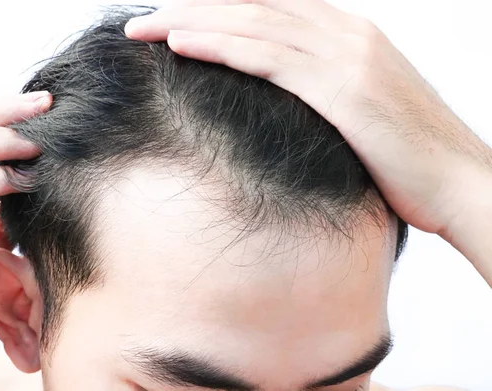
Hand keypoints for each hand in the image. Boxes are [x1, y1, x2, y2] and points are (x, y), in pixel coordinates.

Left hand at [124, 0, 491, 241]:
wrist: (462, 182)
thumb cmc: (412, 156)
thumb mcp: (365, 110)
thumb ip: (326, 90)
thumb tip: (285, 100)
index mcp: (350, 36)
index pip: (270, 8)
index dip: (218, 9)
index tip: (175, 19)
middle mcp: (346, 33)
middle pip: (252, 7)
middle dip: (191, 9)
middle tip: (145, 19)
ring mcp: (345, 56)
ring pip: (252, 25)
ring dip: (191, 22)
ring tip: (145, 27)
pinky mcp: (342, 88)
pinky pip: (266, 59)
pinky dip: (219, 47)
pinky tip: (181, 44)